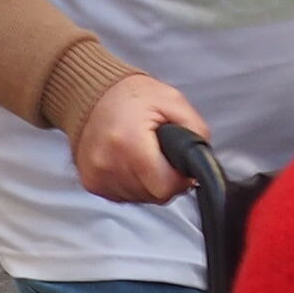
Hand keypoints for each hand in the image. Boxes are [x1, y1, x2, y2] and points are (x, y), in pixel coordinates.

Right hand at [69, 74, 209, 204]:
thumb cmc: (130, 96)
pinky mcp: (91, 182)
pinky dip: (131, 183)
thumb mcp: (173, 101)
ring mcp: (97, 175)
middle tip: (159, 154)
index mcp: (129, 142)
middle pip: (154, 195)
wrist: (93, 94)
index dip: (179, 178)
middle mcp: (108, 163)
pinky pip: (123, 196)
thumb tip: (202, 163)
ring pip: (140, 198)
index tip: (177, 164)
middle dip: (164, 179)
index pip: (164, 187)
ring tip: (141, 155)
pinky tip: (128, 162)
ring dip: (147, 182)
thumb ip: (195, 132)